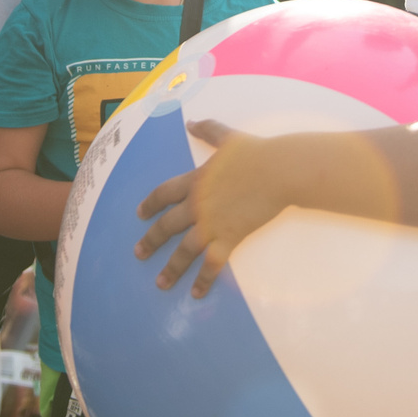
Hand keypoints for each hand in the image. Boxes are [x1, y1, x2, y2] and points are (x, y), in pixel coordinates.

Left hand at [134, 120, 287, 297]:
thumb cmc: (255, 153)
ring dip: (171, 268)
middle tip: (139, 254)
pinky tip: (196, 293)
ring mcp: (212, 224)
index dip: (150, 204)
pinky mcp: (229, 238)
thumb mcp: (227, 137)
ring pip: (184, 251)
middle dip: (151, 241)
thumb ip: (207, 130)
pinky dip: (203, 280)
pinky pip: (212, 264)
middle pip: (167, 226)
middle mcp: (197, 205)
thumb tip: (191, 122)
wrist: (278, 171)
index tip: (140, 215)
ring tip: (160, 283)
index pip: (164, 194)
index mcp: (194, 180)